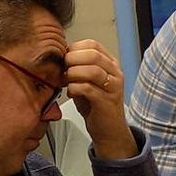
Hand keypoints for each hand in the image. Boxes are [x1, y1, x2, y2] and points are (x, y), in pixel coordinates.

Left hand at [64, 39, 136, 158]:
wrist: (108, 130)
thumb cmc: (95, 105)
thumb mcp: (87, 81)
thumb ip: (78, 67)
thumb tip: (60, 55)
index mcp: (111, 64)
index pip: (92, 45)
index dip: (74, 49)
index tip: (65, 59)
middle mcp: (115, 73)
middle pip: (92, 54)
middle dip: (71, 60)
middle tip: (63, 70)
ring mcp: (114, 87)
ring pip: (91, 70)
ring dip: (72, 74)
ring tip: (66, 82)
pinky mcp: (107, 101)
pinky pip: (87, 88)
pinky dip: (74, 89)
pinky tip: (71, 93)